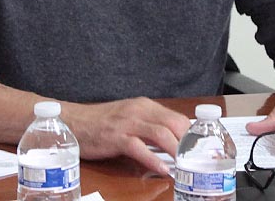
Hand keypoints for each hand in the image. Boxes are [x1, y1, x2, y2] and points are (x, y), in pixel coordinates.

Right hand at [65, 97, 190, 174]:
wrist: (74, 121)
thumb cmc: (102, 123)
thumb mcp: (130, 118)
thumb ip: (150, 127)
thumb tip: (172, 142)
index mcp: (145, 106)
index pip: (177, 117)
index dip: (191, 134)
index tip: (199, 150)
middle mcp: (139, 110)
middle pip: (173, 123)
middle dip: (188, 143)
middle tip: (196, 160)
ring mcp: (127, 123)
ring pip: (160, 134)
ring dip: (176, 150)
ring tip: (184, 165)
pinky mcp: (115, 137)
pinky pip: (139, 148)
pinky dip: (153, 160)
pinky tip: (163, 170)